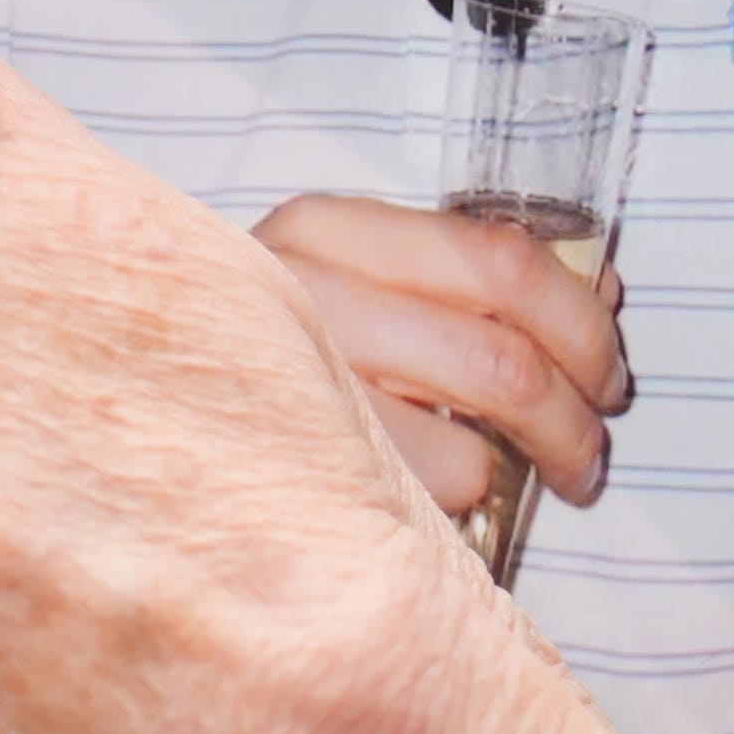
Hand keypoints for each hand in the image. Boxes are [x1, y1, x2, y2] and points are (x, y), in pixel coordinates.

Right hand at [258, 194, 629, 521]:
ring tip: (541, 477)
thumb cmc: (279, 355)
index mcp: (329, 230)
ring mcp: (293, 386)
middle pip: (503, 358)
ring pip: (475, 434)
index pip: (500, 261)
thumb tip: (599, 286)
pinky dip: (465, 502)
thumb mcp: (362, 285)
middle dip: (575, 415)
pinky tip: (447, 500)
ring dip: (535, 464)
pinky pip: (433, 489)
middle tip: (590, 448)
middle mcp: (303, 295)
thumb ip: (471, 278)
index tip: (607, 368)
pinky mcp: (296, 470)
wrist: (126, 411)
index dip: (581, 320)